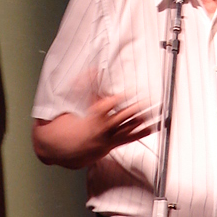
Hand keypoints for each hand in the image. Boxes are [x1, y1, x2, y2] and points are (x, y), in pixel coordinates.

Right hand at [32, 96, 156, 168]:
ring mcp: (107, 139)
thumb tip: (94, 69)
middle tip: (147, 100)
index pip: (105, 107)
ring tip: (156, 111)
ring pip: (127, 128)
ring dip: (142, 119)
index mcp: (91, 119)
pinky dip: (141, 132)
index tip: (126, 92)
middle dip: (134, 108)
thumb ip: (85, 86)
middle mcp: (101, 130)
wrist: (59, 147)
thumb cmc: (67, 124)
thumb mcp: (73, 103)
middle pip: (120, 118)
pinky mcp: (111, 145)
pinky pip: (128, 139)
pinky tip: (152, 127)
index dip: (116, 99)